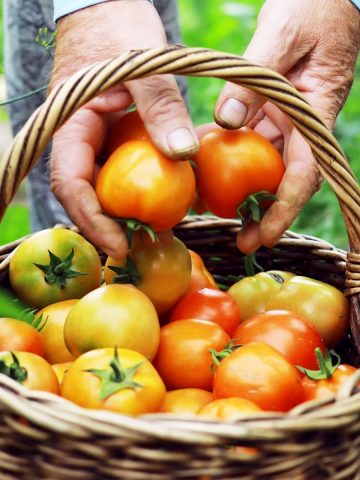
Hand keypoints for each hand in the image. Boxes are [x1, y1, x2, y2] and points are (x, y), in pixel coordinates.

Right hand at [50, 0, 197, 258]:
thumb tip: (183, 154)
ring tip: (153, 233)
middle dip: (109, 225)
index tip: (120, 244)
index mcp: (71, 125)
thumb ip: (160, 107)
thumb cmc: (118, 29)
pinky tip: (163, 201)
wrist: (110, 10)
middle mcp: (79, 139)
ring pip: (103, 186)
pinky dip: (138, 189)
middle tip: (141, 249)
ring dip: (124, 213)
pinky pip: (121, 170)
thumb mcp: (143, 66)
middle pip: (85, 194)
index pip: (70, 183)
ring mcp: (96, 140)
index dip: (91, 220)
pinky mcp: (113, 138)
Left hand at [214, 0, 359, 252]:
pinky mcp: (268, 111)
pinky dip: (228, 154)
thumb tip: (226, 121)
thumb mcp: (282, 34)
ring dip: (241, 190)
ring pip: (263, 165)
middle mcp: (300, 125)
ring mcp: (284, 120)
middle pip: (284, 180)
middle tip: (240, 241)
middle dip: (264, 213)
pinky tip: (203, 166)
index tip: (264, 235)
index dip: (285, 209)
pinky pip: (248, 140)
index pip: (303, 173)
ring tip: (213, 210)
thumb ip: (254, 79)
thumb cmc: (310, 8)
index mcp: (313, 114)